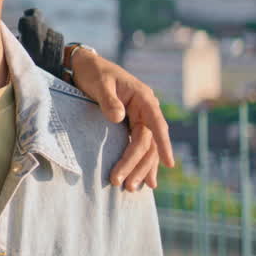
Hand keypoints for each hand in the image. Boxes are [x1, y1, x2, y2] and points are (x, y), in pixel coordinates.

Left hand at [69, 48, 173, 190]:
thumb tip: (119, 117)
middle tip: (126, 185)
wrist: (85, 67)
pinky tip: (144, 181)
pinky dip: (141, 163)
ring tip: (131, 188)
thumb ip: (108, 100)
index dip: (163, 144)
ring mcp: (140, 118)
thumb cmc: (93, 72)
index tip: (169, 164)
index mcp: (143, 97)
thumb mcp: (99, 83)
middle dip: (138, 164)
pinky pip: (140, 146)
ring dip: (140, 168)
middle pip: (148, 142)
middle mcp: (146, 109)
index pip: (156, 124)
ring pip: (146, 148)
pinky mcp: (131, 125)